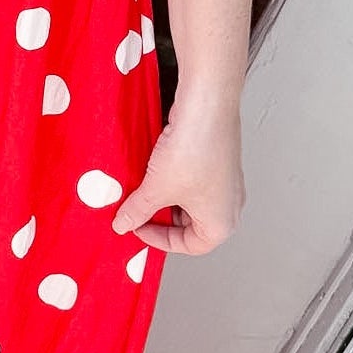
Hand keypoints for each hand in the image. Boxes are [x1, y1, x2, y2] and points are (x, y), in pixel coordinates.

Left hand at [112, 88, 244, 255]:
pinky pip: (192, 178)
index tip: (136, 226)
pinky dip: (172, 178)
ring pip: (189, 199)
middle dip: (161, 216)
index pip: (188, 246)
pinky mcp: (216, 159)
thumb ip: (137, 211)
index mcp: (221, 223)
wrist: (206, 105)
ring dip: (165, 195)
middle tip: (137, 208)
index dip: (158, 240)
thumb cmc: (194, 151)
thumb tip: (123, 224)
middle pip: (189, 224)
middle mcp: (229, 204)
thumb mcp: (156, 189)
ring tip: (143, 186)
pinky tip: (154, 167)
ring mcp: (224, 180)